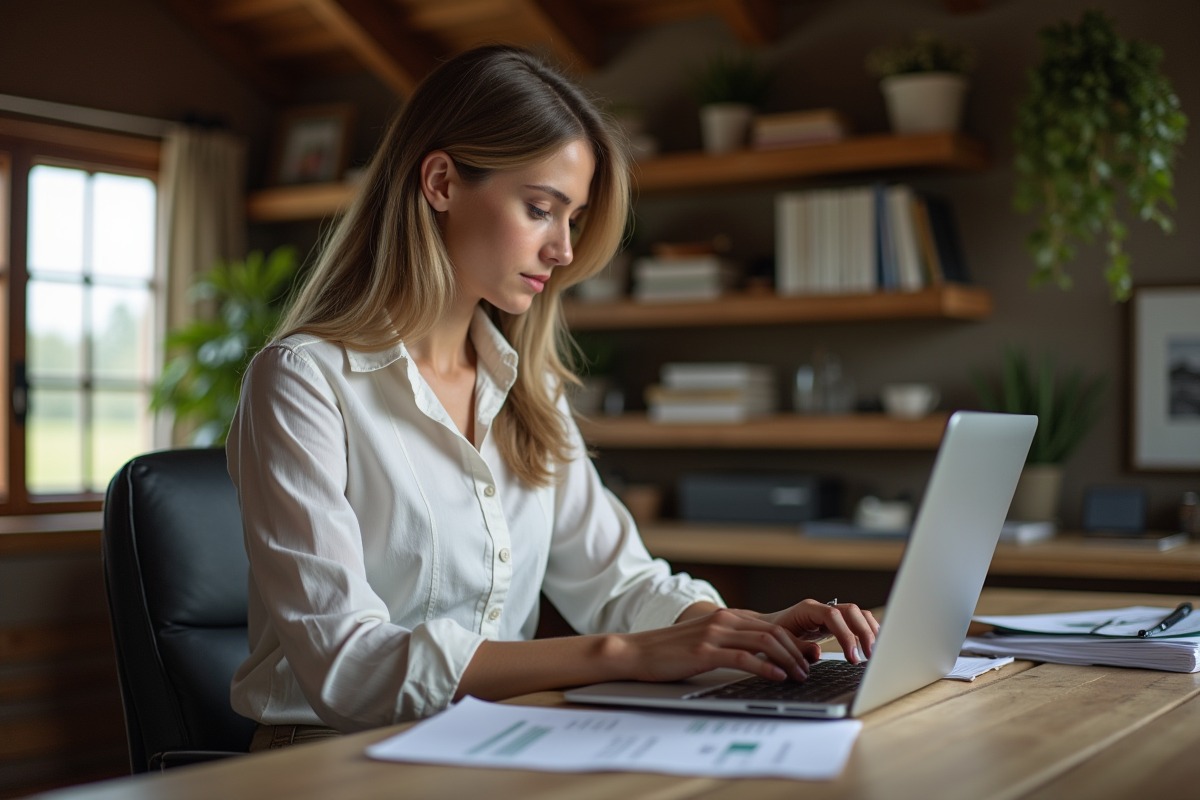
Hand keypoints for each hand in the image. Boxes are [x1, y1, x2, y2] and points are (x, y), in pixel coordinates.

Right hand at [617, 607, 820, 683]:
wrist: (636, 651)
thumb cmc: (670, 651)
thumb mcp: (704, 640)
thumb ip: (729, 642)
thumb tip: (757, 656)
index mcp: (726, 617)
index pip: (771, 626)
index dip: (794, 642)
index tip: (808, 658)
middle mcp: (724, 620)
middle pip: (774, 632)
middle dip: (797, 652)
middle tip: (808, 670)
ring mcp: (714, 634)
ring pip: (764, 643)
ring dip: (787, 661)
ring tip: (799, 676)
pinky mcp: (705, 651)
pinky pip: (744, 658)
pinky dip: (766, 668)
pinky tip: (777, 678)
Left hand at [754, 599, 880, 663]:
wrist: (766, 629)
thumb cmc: (771, 635)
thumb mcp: (779, 643)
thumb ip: (797, 648)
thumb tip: (817, 653)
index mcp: (807, 609)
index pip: (833, 616)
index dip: (846, 635)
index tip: (853, 656)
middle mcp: (821, 608)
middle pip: (851, 611)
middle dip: (864, 633)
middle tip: (869, 656)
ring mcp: (830, 613)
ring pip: (858, 614)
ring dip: (870, 631)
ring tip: (874, 652)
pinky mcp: (835, 622)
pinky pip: (857, 621)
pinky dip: (867, 630)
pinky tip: (872, 645)